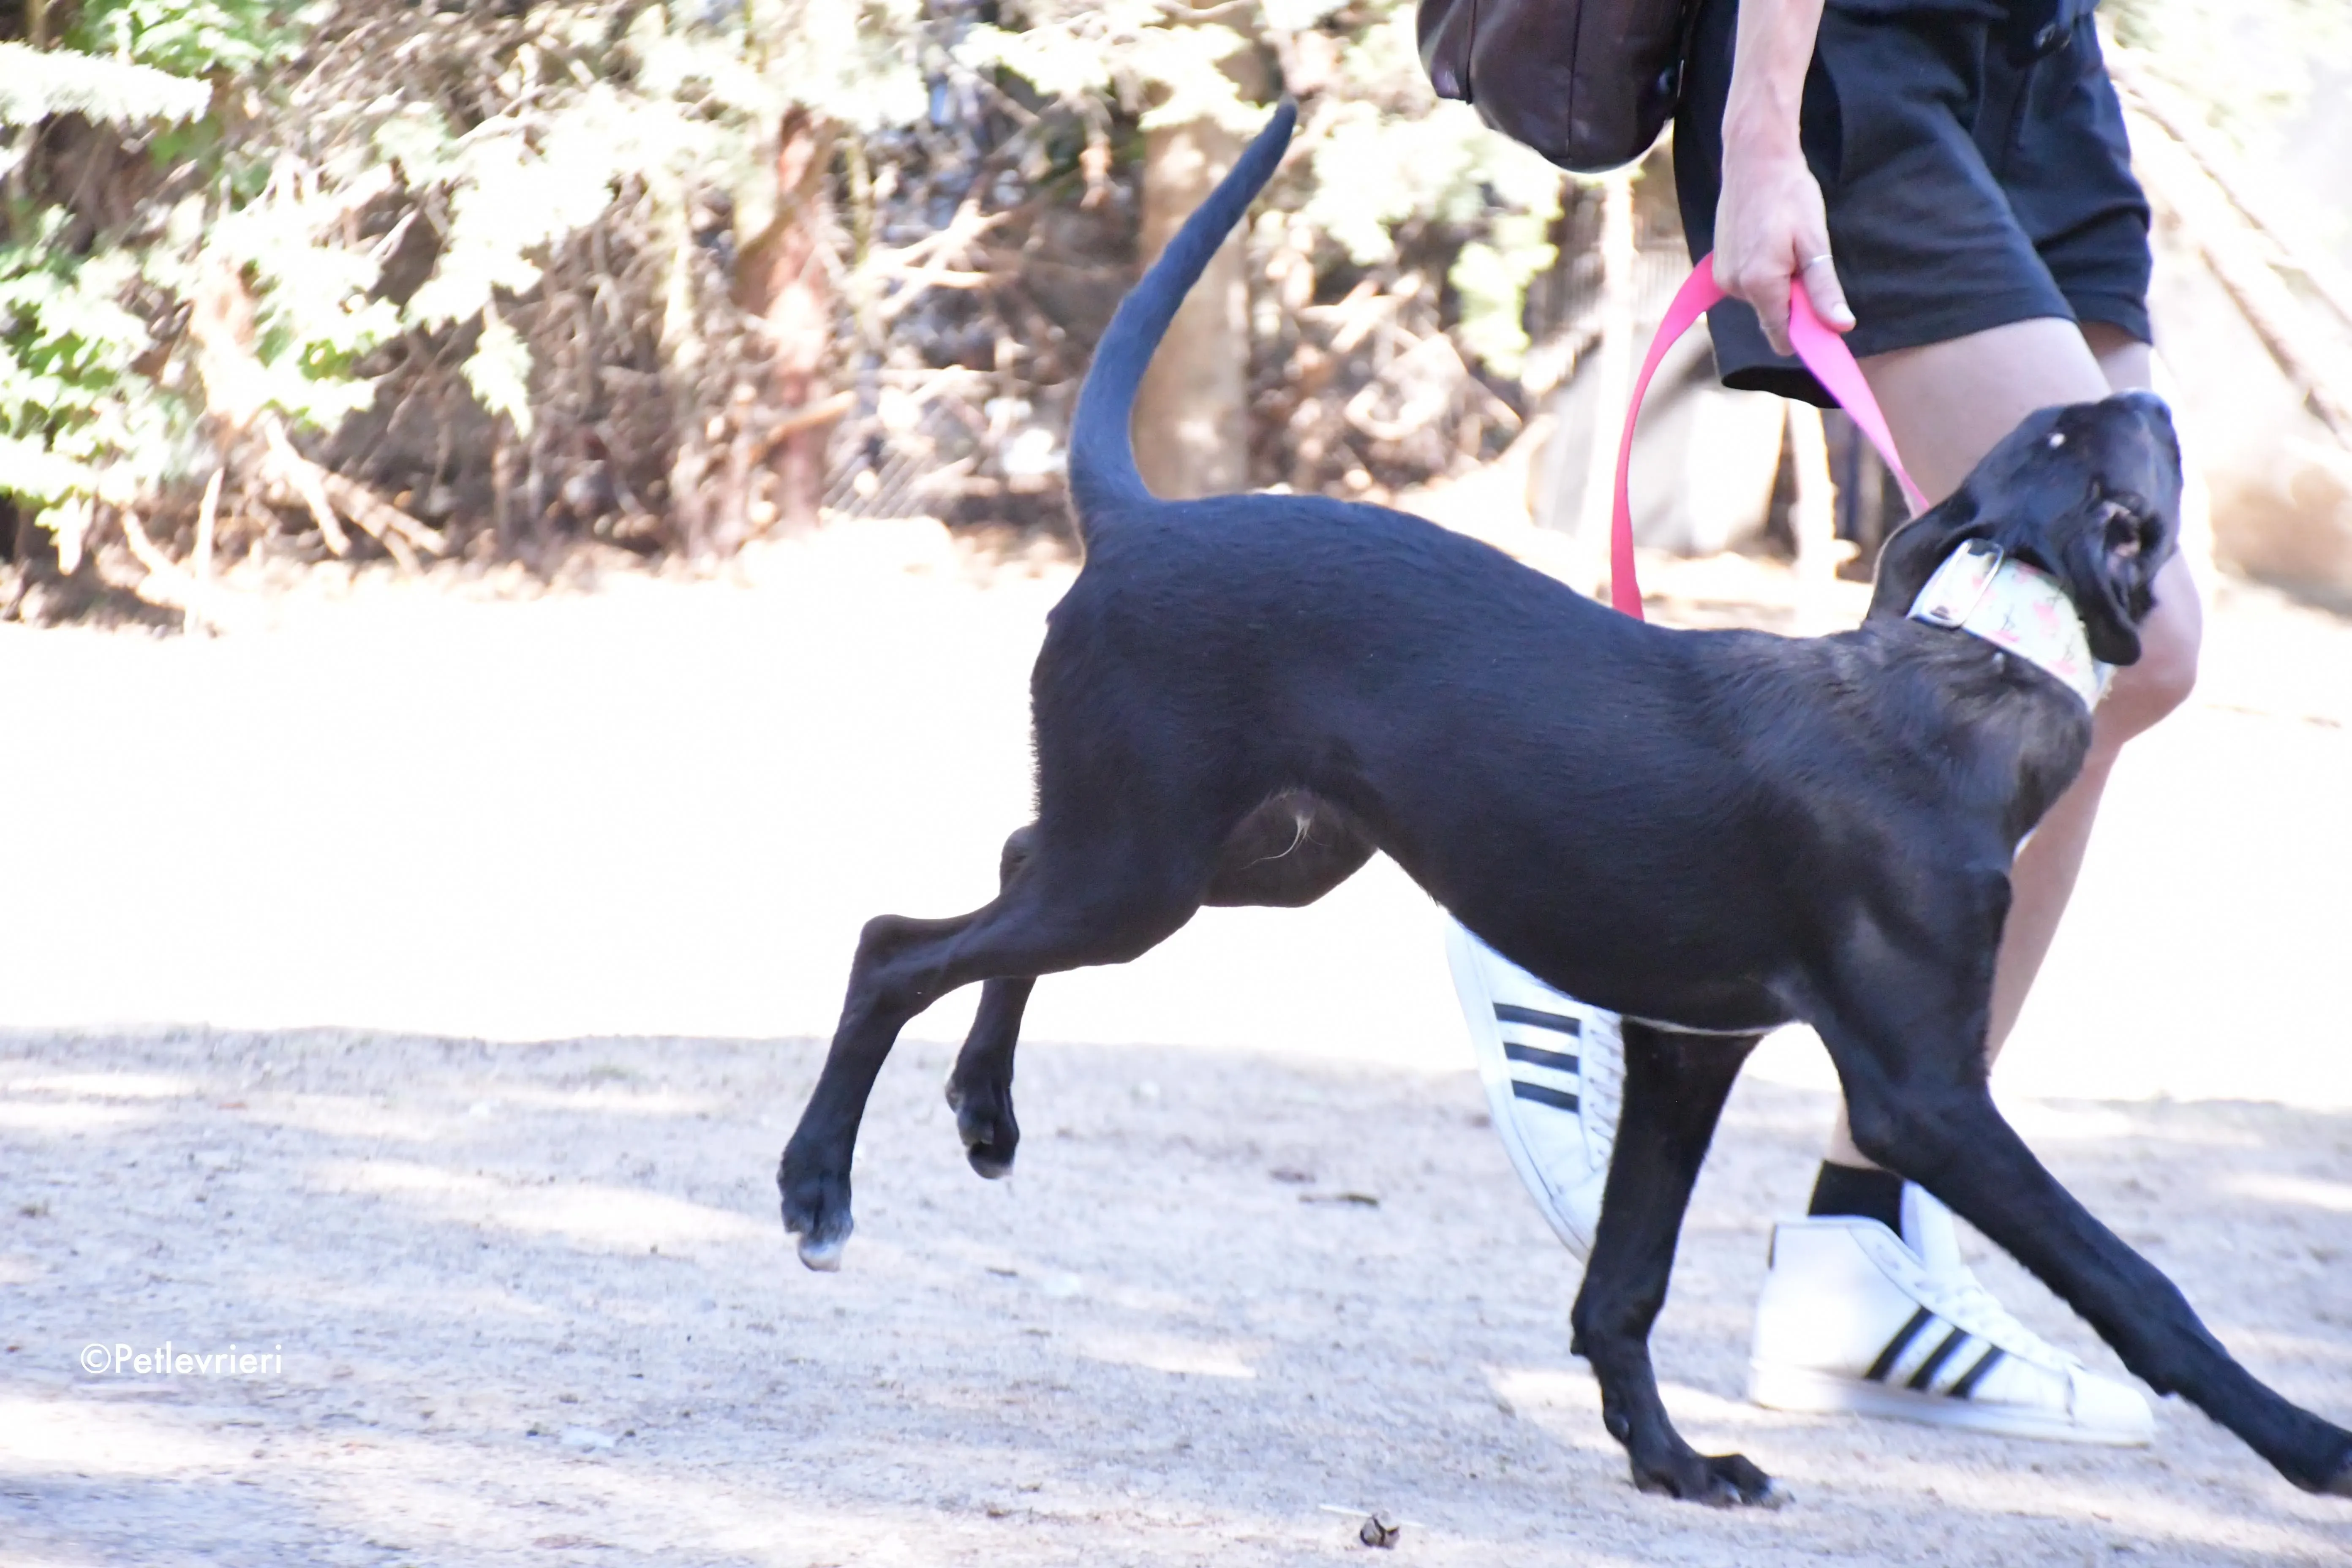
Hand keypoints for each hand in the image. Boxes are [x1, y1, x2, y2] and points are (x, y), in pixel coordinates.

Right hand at [1712, 141, 1854, 355]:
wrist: (1754, 159)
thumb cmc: (1790, 194)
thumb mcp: (1815, 242)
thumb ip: (1823, 289)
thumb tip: (1841, 327)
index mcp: (1760, 284)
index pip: (1782, 335)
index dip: (1806, 334)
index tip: (1824, 318)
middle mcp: (1735, 287)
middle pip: (1772, 317)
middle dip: (1793, 300)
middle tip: (1803, 260)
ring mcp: (1724, 277)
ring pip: (1761, 300)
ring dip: (1778, 284)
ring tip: (1784, 245)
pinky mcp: (1719, 266)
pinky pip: (1748, 285)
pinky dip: (1763, 274)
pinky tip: (1768, 243)